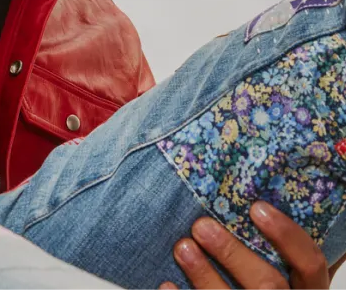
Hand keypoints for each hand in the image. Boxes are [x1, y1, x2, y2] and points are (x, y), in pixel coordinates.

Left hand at [161, 203, 333, 289]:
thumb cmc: (260, 281)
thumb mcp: (276, 267)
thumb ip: (267, 247)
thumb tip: (237, 197)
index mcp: (305, 289)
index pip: (310, 264)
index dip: (287, 236)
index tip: (257, 208)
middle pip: (268, 285)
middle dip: (233, 254)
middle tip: (201, 226)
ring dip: (205, 276)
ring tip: (182, 247)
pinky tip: (167, 284)